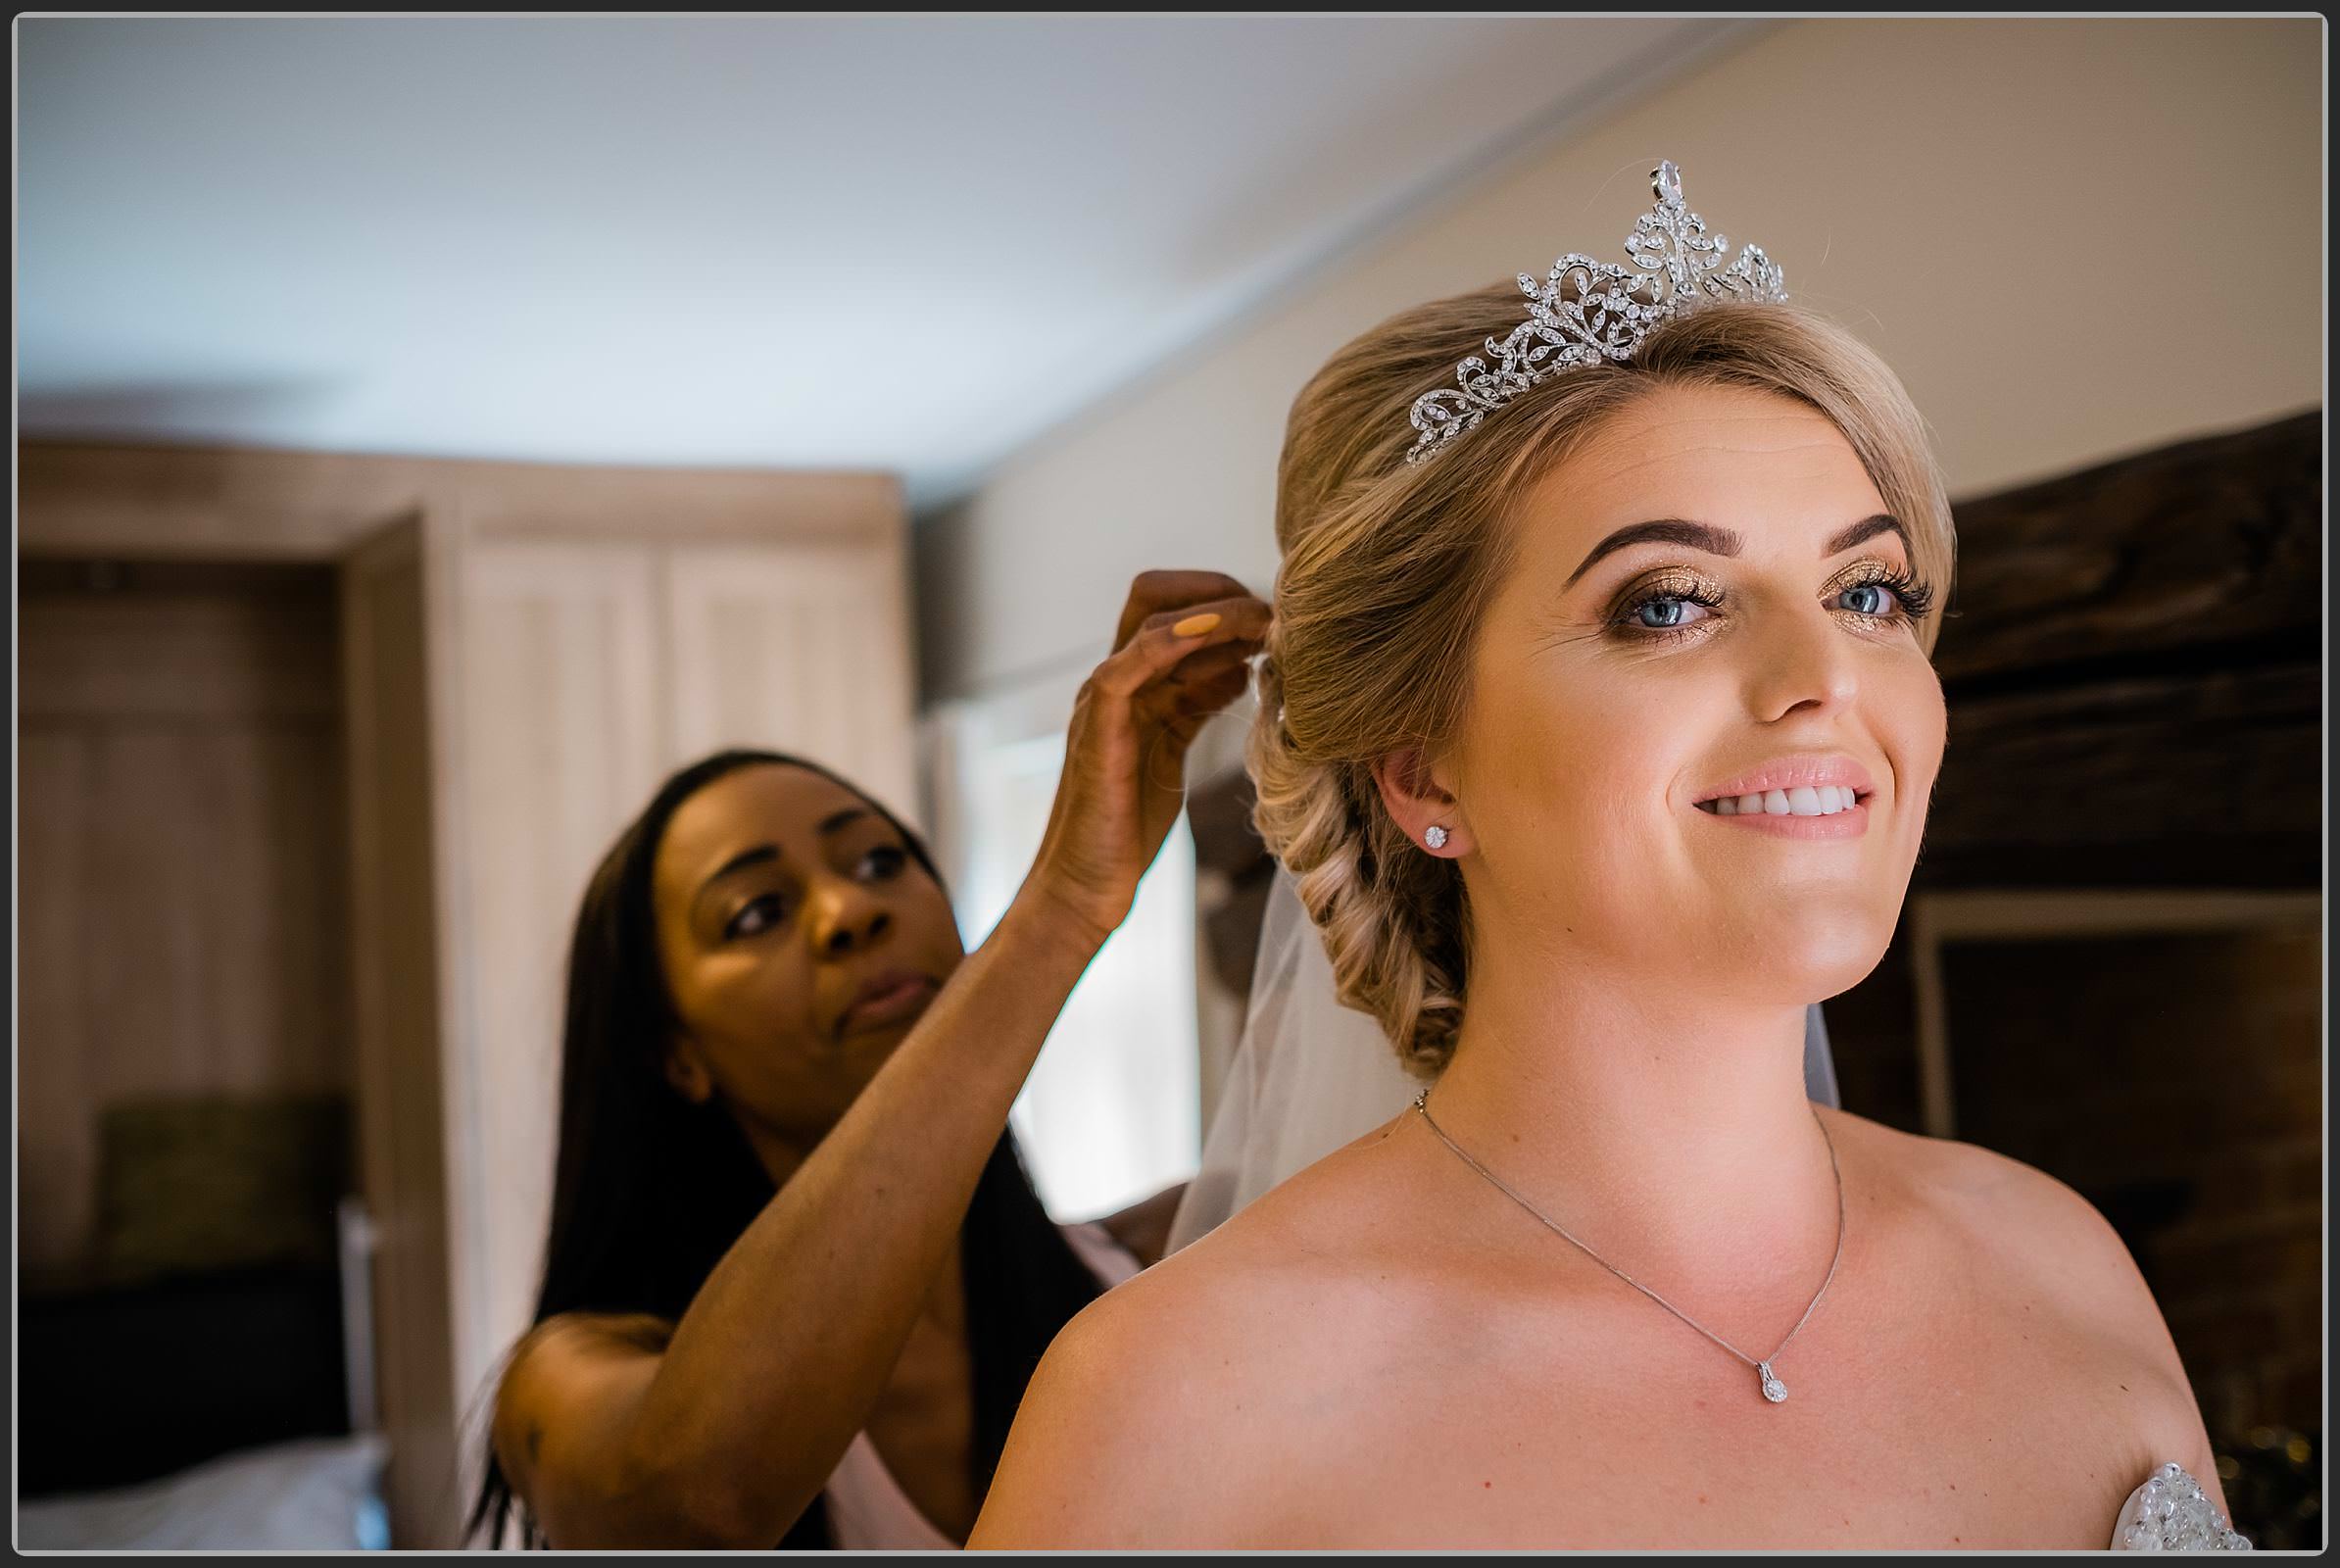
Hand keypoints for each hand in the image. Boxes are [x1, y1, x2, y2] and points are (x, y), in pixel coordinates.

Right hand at [1023, 570, 1270, 947]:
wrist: (1083, 886)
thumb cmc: (1126, 829)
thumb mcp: (1172, 751)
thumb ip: (1196, 706)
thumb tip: (1241, 668)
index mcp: (1132, 683)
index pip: (1172, 609)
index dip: (1225, 605)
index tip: (1276, 624)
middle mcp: (1114, 680)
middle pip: (1155, 593)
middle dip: (1219, 590)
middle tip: (1274, 618)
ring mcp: (1103, 699)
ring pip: (1152, 619)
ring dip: (1218, 613)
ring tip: (1268, 626)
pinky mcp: (1099, 728)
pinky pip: (1128, 665)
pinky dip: (1173, 640)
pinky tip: (1221, 638)